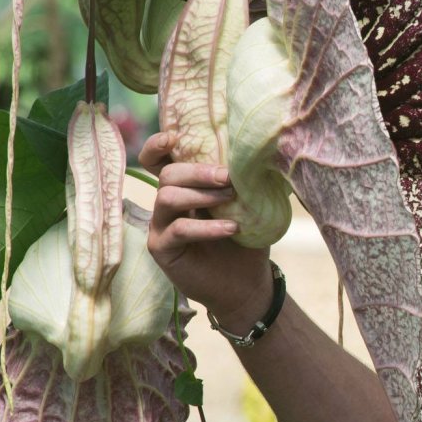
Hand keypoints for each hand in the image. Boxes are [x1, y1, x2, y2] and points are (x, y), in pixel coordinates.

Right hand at [140, 132, 271, 328]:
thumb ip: (244, 181)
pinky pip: (177, 229)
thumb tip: (262, 153)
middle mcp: (167, 203)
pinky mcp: (162, 248)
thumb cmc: (247, 241)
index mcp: (185, 188)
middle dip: (198, 171)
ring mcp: (161, 225)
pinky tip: (231, 228)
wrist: (246, 284)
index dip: (158, 146)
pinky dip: (206, 227)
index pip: (159, 160)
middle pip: (168, 174)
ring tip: (230, 199)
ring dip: (201, 195)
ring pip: (167, 197)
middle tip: (228, 177)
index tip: (174, 138)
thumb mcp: (249, 206)